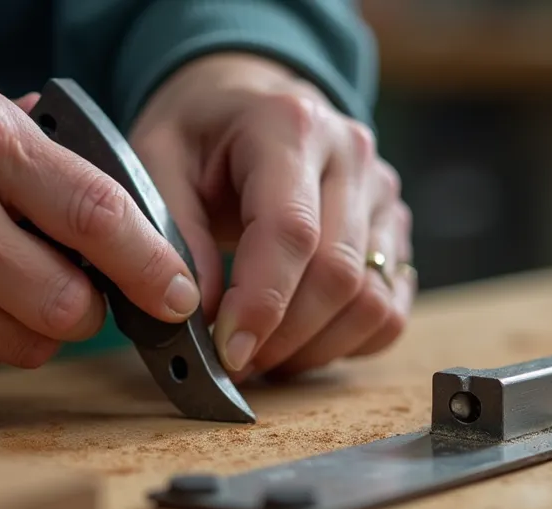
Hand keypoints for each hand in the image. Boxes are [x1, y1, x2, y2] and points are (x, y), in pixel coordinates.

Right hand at [0, 60, 201, 372]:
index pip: (95, 214)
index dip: (152, 264)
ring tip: (0, 283)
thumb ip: (40, 159)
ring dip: (34, 328)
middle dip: (86, 307)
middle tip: (70, 284)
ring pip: (24, 347)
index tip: (178, 294)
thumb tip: (125, 219)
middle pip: (67, 308)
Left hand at [128, 53, 413, 381]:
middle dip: (283, 335)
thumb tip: (196, 316)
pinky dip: (347, 342)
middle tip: (234, 362)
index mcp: (289, 126)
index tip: (227, 351)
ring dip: (314, 347)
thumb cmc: (198, 134)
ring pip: (371, 300)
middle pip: (338, 273)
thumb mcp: (156, 161)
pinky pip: (390, 309)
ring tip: (262, 355)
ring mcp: (382, 193)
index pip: (292, 230)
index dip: (261, 302)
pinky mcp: (395, 229)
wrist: (249, 104)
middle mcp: (351, 154)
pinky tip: (299, 341)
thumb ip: (172, 234)